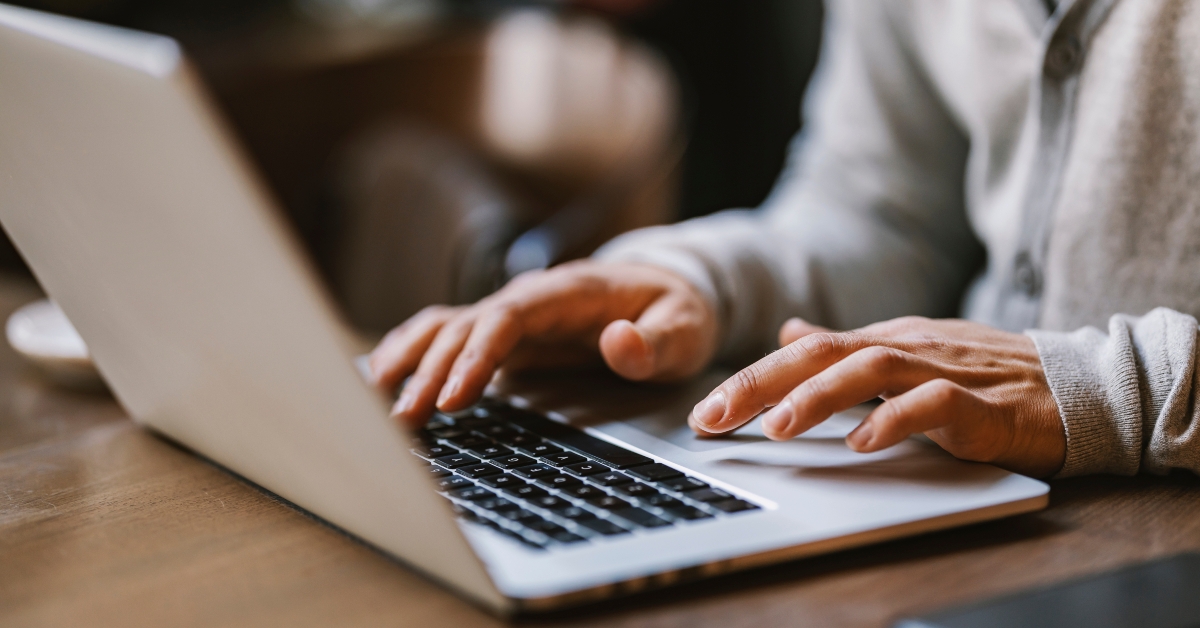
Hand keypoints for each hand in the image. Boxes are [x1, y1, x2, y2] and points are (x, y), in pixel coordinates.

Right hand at [370, 261, 717, 426]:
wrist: (669, 292)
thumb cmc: (676, 312)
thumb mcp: (684, 329)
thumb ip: (654, 341)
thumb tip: (616, 342)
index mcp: (567, 293)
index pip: (507, 317)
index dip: (476, 356)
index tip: (455, 398)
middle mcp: (530, 298)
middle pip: (465, 326)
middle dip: (430, 372)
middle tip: (404, 420)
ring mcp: (513, 313)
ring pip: (446, 326)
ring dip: (409, 359)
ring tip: (373, 397)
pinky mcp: (505, 333)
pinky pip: (450, 336)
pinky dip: (414, 352)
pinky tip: (384, 377)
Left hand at [687, 316, 1065, 476]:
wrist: (1079, 385)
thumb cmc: (986, 377)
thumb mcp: (906, 355)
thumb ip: (847, 351)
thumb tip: (789, 333)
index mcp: (884, 340)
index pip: (805, 352)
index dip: (752, 379)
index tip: (705, 412)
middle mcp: (907, 347)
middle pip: (823, 353)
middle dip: (762, 384)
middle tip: (714, 418)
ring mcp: (944, 371)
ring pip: (871, 370)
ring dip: (818, 398)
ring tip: (777, 427)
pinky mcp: (983, 405)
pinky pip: (935, 406)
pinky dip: (895, 420)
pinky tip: (863, 443)